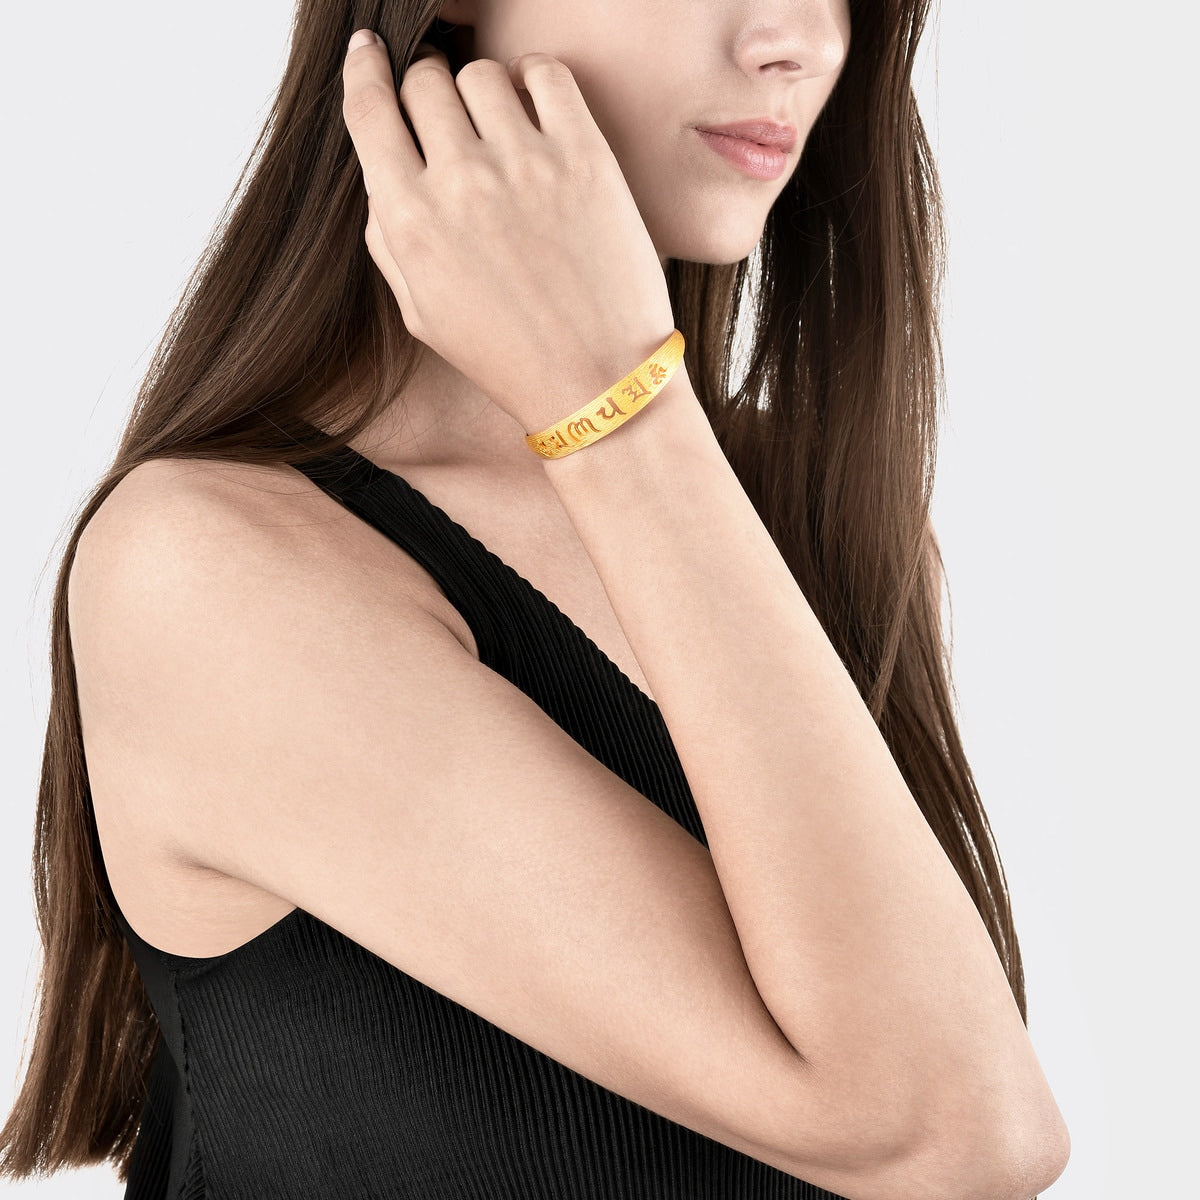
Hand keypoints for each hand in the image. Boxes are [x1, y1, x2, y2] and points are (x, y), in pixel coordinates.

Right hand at [341, 31, 675, 433]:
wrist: (596, 383)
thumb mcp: (422, 313)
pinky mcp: (585, 157)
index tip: (368, 51)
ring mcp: (524, 164)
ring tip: (498, 128)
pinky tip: (536, 111)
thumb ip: (390, 238)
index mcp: (410, 221)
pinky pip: (546, 73)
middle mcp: (460, 182)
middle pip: (423, 82)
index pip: (367, 109)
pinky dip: (533, 79)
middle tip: (449, 122)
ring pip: (479, 73)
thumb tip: (384, 175)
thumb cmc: (508, 357)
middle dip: (426, 92)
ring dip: (480, 91)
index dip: (362, 69)